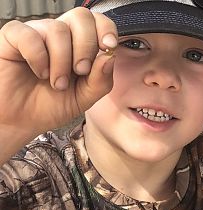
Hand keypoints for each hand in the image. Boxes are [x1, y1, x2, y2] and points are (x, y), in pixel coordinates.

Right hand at [0, 7, 116, 138]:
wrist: (24, 121)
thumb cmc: (52, 106)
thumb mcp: (84, 98)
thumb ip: (101, 80)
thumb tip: (110, 57)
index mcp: (78, 46)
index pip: (97, 22)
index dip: (106, 29)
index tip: (108, 47)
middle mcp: (59, 36)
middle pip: (81, 17)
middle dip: (86, 47)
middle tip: (80, 71)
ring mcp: (37, 34)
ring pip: (58, 30)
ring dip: (62, 63)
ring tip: (57, 83)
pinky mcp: (13, 37)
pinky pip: (30, 36)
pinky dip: (38, 58)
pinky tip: (39, 73)